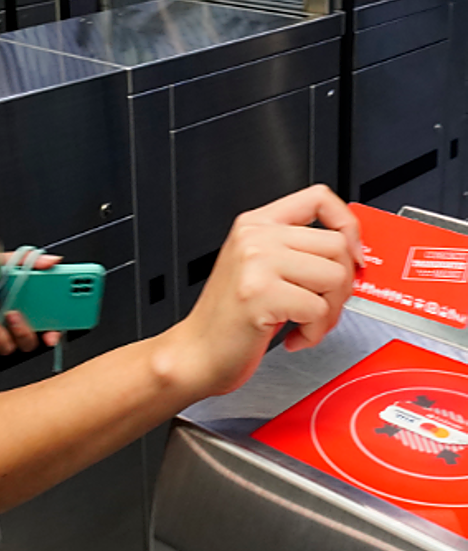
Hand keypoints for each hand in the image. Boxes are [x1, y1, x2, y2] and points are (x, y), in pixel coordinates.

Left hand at [0, 251, 64, 357]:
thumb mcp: (4, 262)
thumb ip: (30, 261)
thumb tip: (53, 261)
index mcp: (23, 305)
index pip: (47, 324)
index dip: (54, 332)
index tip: (52, 334)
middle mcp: (11, 322)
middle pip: (29, 341)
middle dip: (24, 332)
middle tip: (13, 315)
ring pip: (10, 347)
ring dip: (2, 335)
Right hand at [160, 185, 361, 397]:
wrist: (197, 352)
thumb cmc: (231, 318)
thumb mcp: (260, 269)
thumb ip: (298, 252)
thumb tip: (353, 254)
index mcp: (255, 224)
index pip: (319, 198)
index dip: (348, 225)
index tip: (352, 254)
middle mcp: (254, 237)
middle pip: (337, 245)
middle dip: (342, 285)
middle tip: (321, 306)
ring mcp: (255, 262)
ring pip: (335, 276)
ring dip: (330, 312)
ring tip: (305, 322)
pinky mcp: (260, 293)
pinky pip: (319, 309)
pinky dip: (314, 332)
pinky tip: (294, 336)